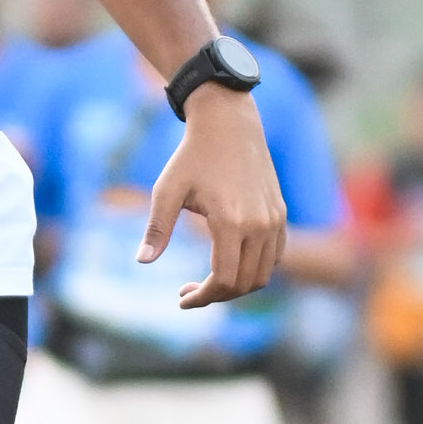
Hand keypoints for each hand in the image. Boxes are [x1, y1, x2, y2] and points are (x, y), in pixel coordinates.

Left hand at [142, 89, 286, 307]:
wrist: (229, 124)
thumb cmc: (192, 155)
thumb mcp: (167, 190)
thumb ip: (157, 228)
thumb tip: (142, 262)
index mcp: (231, 222)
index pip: (224, 280)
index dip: (203, 297)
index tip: (182, 299)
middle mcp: (260, 224)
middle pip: (245, 283)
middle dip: (216, 295)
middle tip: (189, 292)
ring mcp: (274, 220)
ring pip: (263, 274)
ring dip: (237, 285)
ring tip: (208, 281)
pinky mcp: (280, 213)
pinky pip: (274, 256)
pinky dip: (255, 268)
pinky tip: (230, 262)